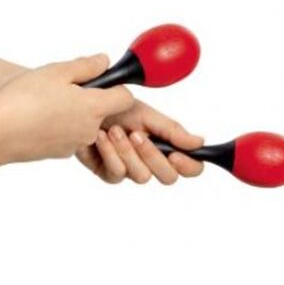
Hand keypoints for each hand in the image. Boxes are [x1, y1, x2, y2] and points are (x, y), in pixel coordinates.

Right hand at [0, 54, 134, 161]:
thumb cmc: (23, 100)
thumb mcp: (56, 71)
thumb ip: (86, 66)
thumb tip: (104, 62)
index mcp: (93, 107)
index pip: (125, 98)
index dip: (116, 87)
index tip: (100, 81)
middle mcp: (89, 130)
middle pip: (101, 111)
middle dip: (88, 99)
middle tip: (61, 88)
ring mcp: (73, 145)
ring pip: (82, 124)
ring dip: (71, 113)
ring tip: (44, 103)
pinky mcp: (58, 154)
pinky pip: (66, 136)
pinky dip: (57, 127)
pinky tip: (36, 118)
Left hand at [76, 100, 203, 184]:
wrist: (85, 108)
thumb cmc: (116, 108)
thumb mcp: (146, 114)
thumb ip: (171, 130)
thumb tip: (198, 142)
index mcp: (164, 145)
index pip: (190, 167)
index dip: (189, 166)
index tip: (176, 155)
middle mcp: (149, 160)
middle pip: (168, 177)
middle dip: (152, 155)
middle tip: (137, 135)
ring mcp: (130, 169)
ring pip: (142, 176)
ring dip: (127, 151)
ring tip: (114, 130)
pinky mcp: (109, 173)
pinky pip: (117, 174)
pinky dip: (109, 153)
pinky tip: (101, 138)